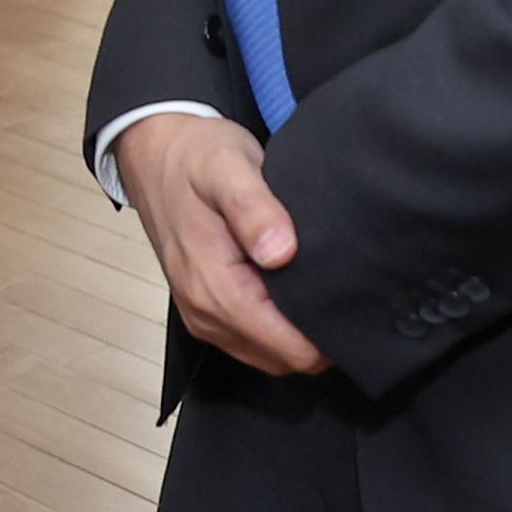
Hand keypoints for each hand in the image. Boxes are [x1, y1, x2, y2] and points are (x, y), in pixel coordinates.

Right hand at [113, 112, 327, 376]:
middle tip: (351, 292)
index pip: (288, 348)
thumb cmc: (195, 156)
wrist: (154, 151)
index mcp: (213, 287)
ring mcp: (202, 316)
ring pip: (270, 355)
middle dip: (320, 338)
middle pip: (283, 360)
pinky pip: (253, 341)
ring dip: (300, 335)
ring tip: (328, 291)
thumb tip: (281, 253)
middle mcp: (204, 313)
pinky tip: (297, 292)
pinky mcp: (205, 310)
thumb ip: (254, 210)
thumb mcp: (228, 167)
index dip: (328, 334)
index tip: (357, 302)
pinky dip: (280, 329)